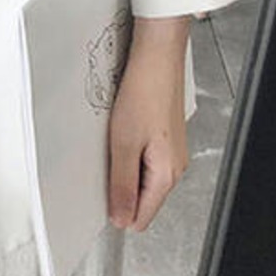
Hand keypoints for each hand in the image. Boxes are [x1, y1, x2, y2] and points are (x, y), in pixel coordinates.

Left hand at [107, 16, 190, 231]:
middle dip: (120, 185)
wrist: (157, 56)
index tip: (101, 195)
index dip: (118, 211)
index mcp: (167, 174)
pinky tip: (121, 128)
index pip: (142, 217)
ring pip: (142, 175)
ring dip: (124, 164)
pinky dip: (130, 147)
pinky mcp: (164, 135)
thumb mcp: (124, 143)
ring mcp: (171, 151)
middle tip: (104, 159)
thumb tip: (121, 218)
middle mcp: (175, 166)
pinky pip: (144, 155)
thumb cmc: (144, 92)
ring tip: (114, 139)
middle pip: (142, 197)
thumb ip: (123, 185)